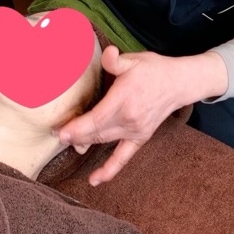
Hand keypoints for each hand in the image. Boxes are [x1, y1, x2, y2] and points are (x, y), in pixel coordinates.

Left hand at [57, 46, 226, 184]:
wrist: (178, 83)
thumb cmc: (153, 70)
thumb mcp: (134, 60)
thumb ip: (116, 60)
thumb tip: (108, 53)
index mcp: (125, 100)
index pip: (96, 119)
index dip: (77, 127)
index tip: (59, 132)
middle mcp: (129, 120)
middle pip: (96, 133)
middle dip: (74, 135)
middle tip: (55, 133)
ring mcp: (135, 132)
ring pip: (103, 142)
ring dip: (84, 144)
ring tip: (67, 142)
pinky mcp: (140, 139)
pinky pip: (122, 158)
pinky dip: (109, 170)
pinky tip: (94, 180)